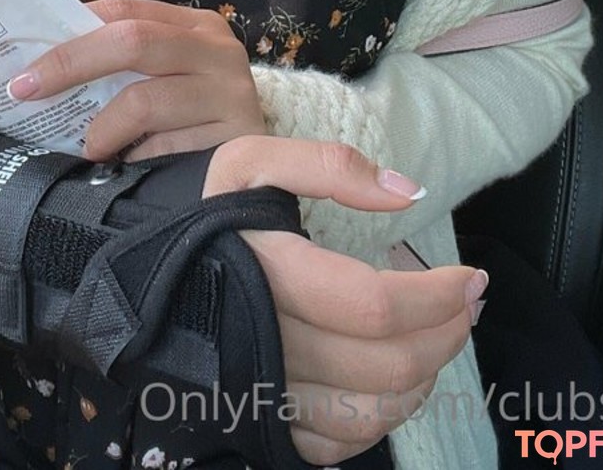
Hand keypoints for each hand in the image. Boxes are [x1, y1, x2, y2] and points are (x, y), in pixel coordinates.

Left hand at [8, 0, 265, 160]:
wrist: (256, 175)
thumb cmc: (193, 125)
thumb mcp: (161, 81)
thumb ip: (119, 66)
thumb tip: (38, 72)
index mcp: (195, 25)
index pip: (124, 12)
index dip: (69, 33)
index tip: (23, 65)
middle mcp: (219, 48)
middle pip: (133, 41)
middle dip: (70, 64)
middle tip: (27, 92)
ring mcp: (232, 91)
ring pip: (144, 99)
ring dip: (102, 128)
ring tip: (90, 149)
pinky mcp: (236, 138)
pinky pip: (165, 147)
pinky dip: (137, 158)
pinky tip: (134, 167)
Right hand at [204, 136, 481, 465]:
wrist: (131, 277)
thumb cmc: (200, 214)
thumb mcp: (250, 161)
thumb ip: (327, 165)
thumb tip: (407, 193)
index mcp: (269, 276)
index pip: (376, 306)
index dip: (438, 295)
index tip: (471, 275)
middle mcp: (268, 344)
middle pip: (385, 363)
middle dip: (446, 331)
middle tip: (469, 302)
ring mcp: (266, 392)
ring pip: (370, 410)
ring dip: (425, 375)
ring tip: (442, 335)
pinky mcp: (263, 422)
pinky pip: (338, 442)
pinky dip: (383, 416)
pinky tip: (398, 378)